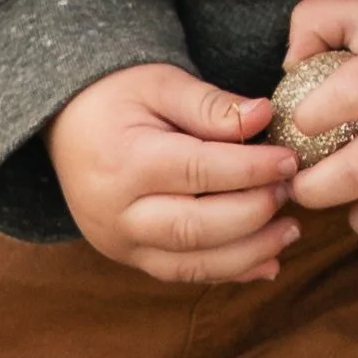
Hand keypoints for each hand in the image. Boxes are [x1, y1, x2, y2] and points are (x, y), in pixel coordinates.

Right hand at [52, 66, 300, 285]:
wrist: (68, 123)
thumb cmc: (118, 96)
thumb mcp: (161, 83)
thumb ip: (210, 104)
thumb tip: (264, 115)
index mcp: (122, 163)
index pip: (197, 172)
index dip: (250, 170)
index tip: (290, 160)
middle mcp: (116, 213)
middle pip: (195, 228)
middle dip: (252, 215)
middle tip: (290, 193)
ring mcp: (119, 243)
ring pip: (191, 264)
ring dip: (248, 253)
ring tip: (290, 230)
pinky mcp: (130, 258)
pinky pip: (183, 274)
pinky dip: (229, 272)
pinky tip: (267, 261)